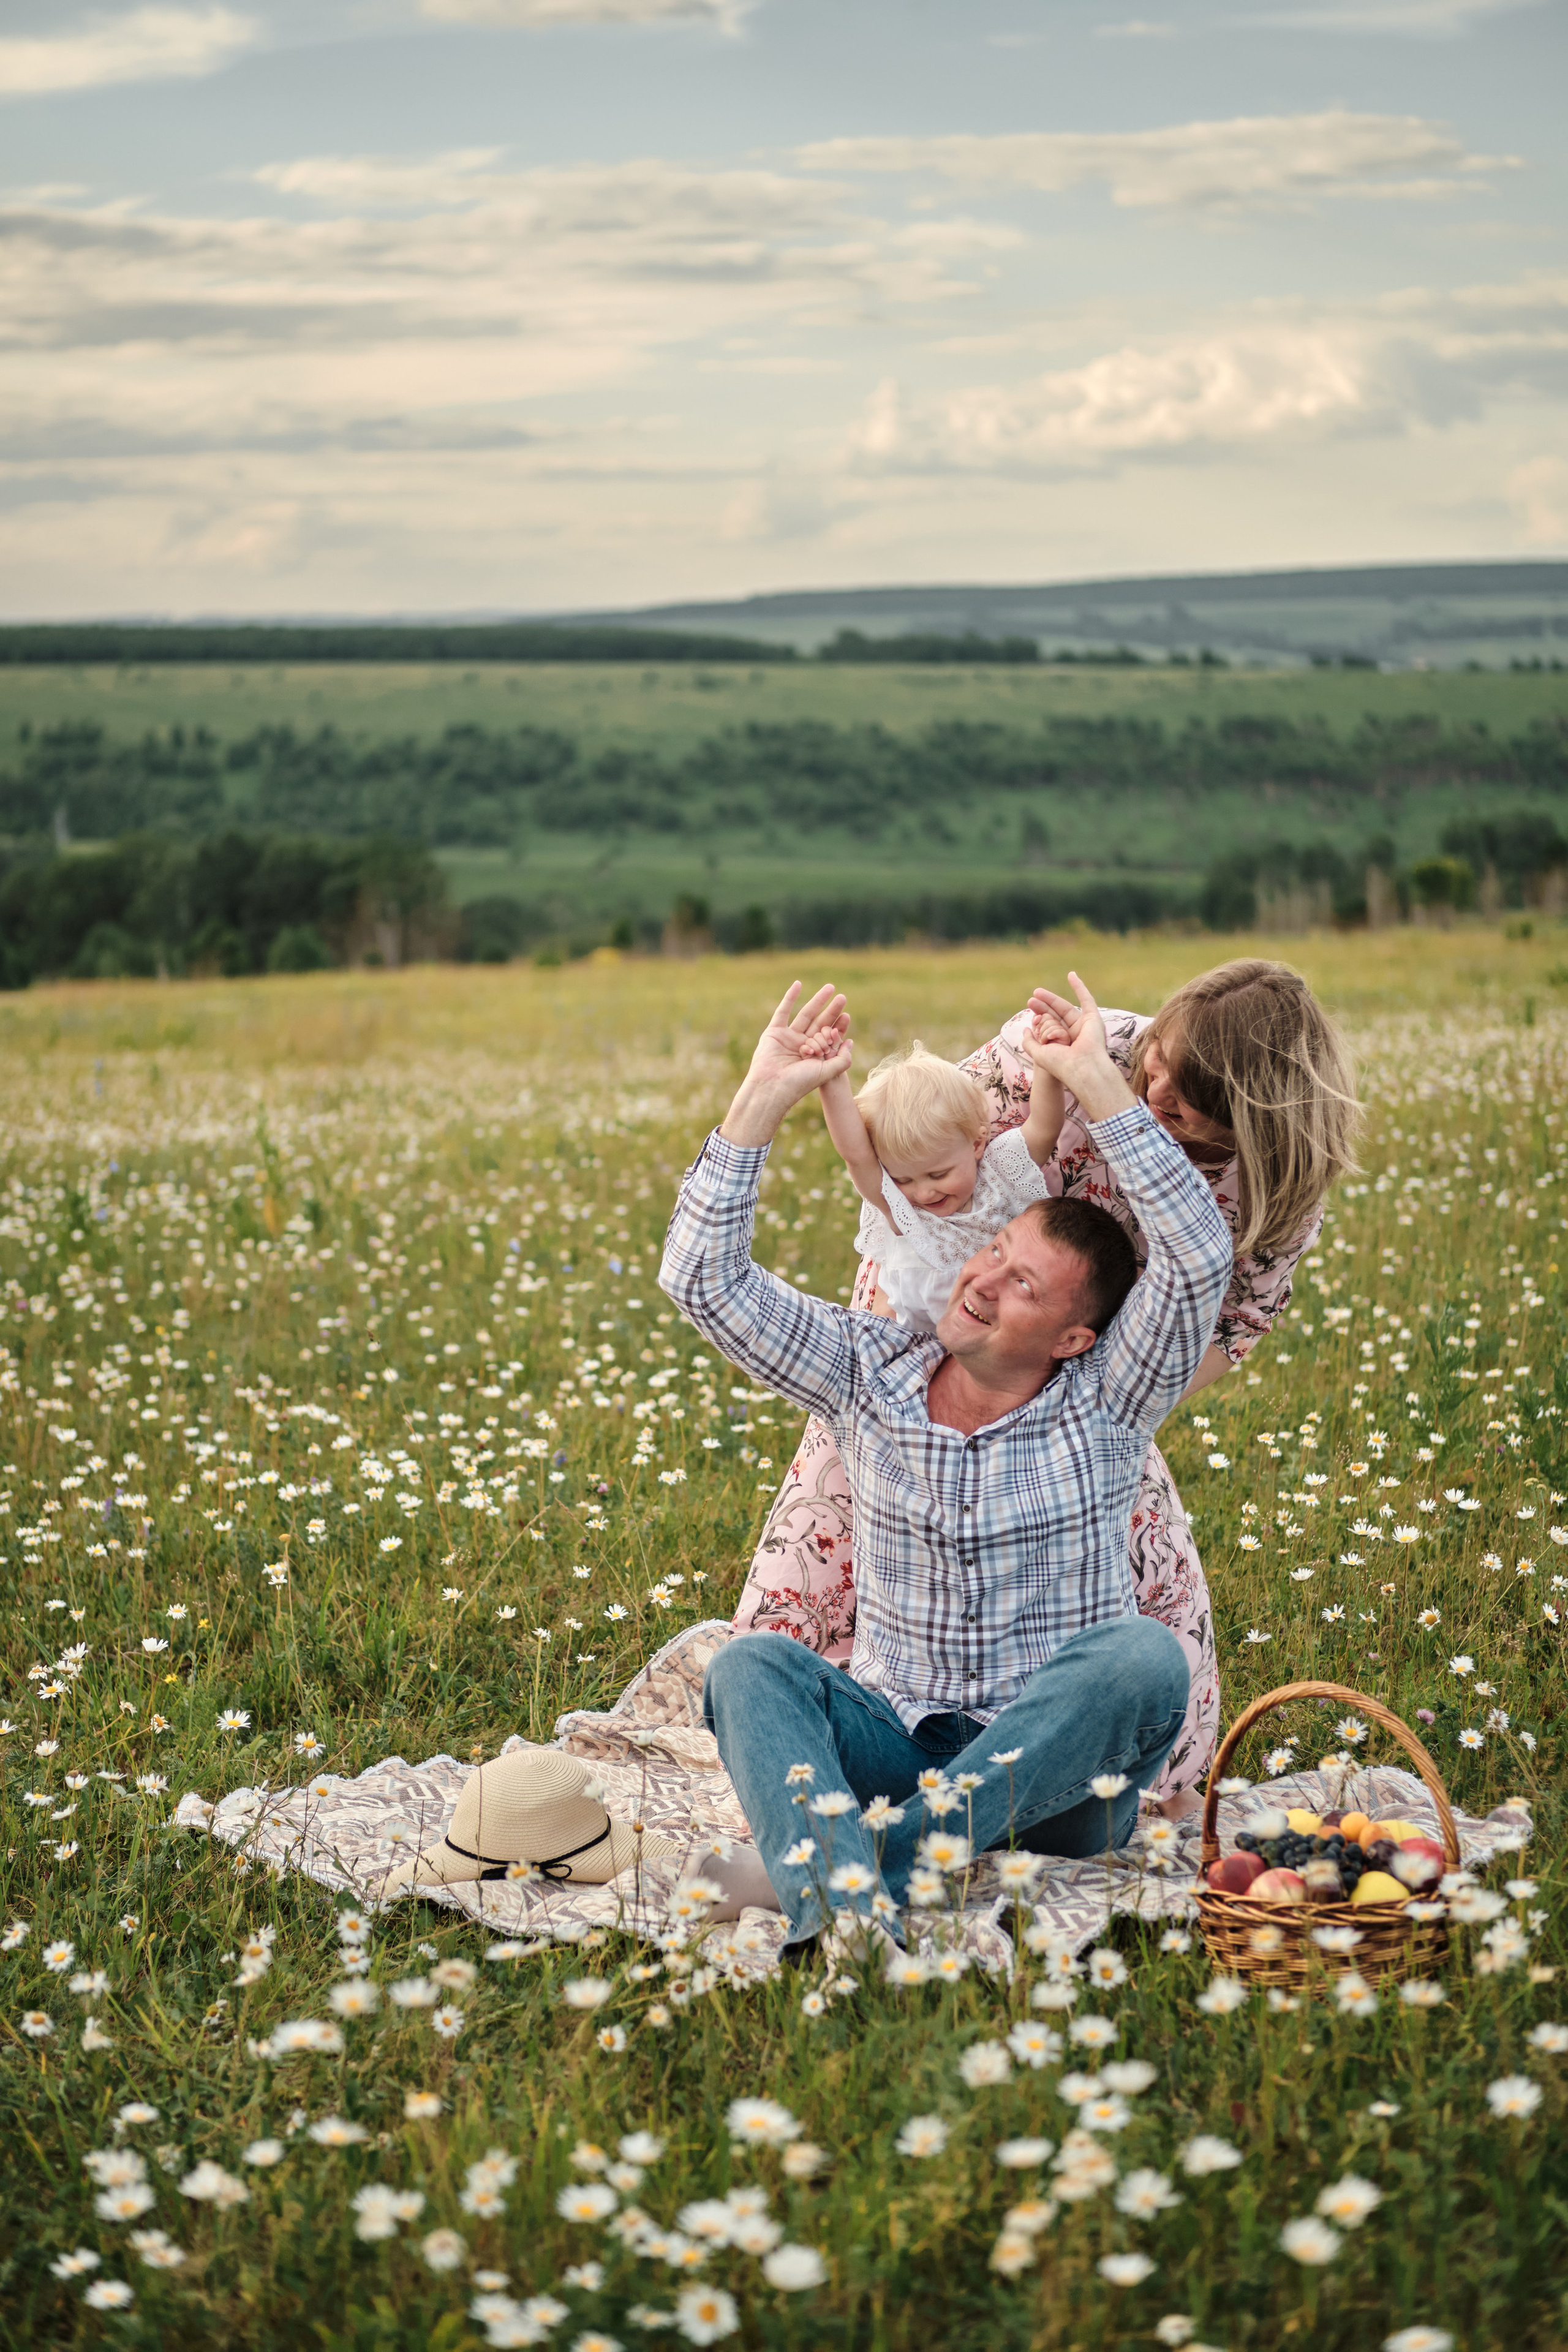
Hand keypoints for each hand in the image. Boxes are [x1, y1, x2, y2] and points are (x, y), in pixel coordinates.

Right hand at [721, 983, 854, 1145]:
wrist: (772, 1087)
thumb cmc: (799, 1083)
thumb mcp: (827, 1072)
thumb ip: (843, 1059)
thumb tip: (850, 1041)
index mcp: (815, 1056)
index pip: (829, 1037)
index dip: (839, 1026)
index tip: (847, 1016)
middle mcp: (802, 1046)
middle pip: (819, 1023)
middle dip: (832, 1010)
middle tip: (843, 997)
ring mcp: (788, 1038)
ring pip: (805, 1015)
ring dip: (817, 1001)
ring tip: (830, 987)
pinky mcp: (774, 1032)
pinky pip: (783, 1011)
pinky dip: (790, 997)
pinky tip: (798, 984)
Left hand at [1024, 971, 1131, 1123]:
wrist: (1081, 1067)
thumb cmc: (1060, 1064)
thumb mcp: (1037, 1052)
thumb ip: (1029, 1042)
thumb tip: (1026, 1028)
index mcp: (1063, 1044)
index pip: (1049, 1027)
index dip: (1039, 1019)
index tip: (1030, 1015)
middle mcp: (1074, 1035)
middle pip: (1056, 1016)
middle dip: (1042, 1008)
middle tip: (1030, 1001)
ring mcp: (1084, 1026)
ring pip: (1065, 1008)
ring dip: (1051, 999)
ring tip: (1036, 992)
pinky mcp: (1093, 1018)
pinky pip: (1086, 998)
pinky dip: (1079, 987)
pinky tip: (1071, 975)